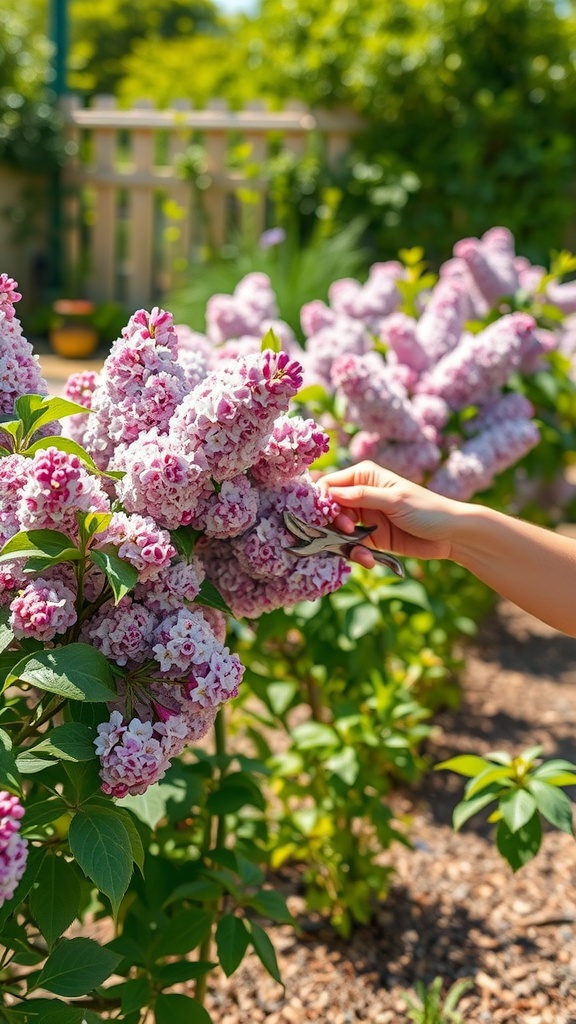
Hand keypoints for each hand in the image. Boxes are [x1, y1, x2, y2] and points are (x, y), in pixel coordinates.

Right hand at [321, 461, 458, 567]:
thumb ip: (362, 496)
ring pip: (337, 531)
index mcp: (364, 476)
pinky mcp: (369, 538)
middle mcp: (360, 495)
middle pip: (329, 509)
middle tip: (346, 531)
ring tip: (360, 553)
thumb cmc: (427, 509)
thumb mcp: (394, 500)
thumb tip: (331, 493)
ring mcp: (364, 517)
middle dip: (332, 524)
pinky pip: (351, 546)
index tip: (324, 517)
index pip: (330, 485)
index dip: (321, 501)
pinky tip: (368, 561)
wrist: (451, 535)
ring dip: (344, 543)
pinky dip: (356, 554)